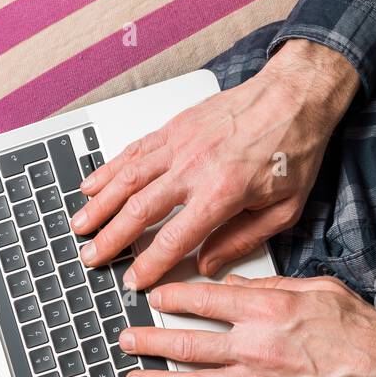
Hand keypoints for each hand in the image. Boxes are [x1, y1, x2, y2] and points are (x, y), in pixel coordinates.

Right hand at [72, 40, 358, 289]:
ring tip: (80, 227)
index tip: (133, 281)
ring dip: (99, 206)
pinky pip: (133, 151)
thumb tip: (207, 265)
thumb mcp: (284, 209)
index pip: (174, 239)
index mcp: (223, 193)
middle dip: (110, 239)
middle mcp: (194, 168)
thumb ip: (242, 240)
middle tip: (91, 258)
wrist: (296, 94)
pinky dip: (108, 169)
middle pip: (139, 211)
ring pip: (127, 179)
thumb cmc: (294, 148)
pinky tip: (91, 185)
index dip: (148, 265)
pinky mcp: (174, 127)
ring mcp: (180, 144)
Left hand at [119, 276, 375, 376]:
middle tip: (126, 339)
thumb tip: (240, 282)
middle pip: (187, 343)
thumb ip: (275, 286)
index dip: (172, 296)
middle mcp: (255, 346)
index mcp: (268, 309)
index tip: (153, 295)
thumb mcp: (321, 289)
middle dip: (149, 341)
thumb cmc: (362, 333)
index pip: (205, 298)